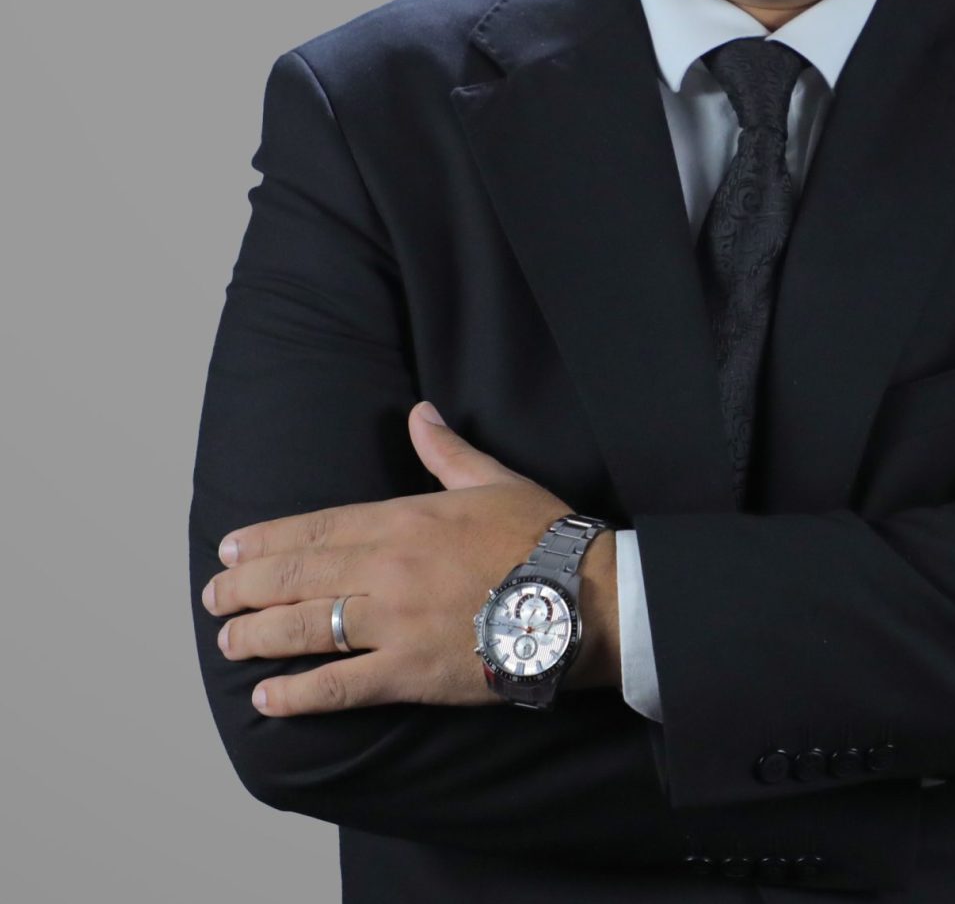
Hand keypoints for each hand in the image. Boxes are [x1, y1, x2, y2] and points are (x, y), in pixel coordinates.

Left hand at [199, 402, 620, 715]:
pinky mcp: (411, 671)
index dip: (267, 539)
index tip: (230, 546)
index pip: (318, 527)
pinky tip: (266, 699)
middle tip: (213, 597)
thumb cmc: (542, 535)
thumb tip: (420, 413)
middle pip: (299, 577)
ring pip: (307, 627)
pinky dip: (298, 694)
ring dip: (258, 636)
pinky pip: (341, 685)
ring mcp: (397, 621)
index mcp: (406, 519)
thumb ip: (447, 451)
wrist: (582, 598)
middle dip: (246, 587)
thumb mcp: (494, 479)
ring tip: (228, 643)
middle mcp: (390, 567)